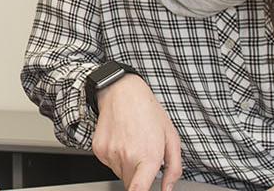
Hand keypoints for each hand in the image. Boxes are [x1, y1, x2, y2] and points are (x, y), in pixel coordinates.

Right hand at [90, 75, 182, 190]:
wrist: (121, 92)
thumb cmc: (148, 111)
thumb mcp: (171, 137)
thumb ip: (174, 168)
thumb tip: (168, 189)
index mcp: (148, 156)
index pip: (138, 190)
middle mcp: (127, 156)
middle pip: (131, 185)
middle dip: (139, 178)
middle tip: (144, 157)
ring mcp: (110, 153)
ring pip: (120, 174)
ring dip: (127, 166)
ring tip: (132, 144)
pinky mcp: (99, 150)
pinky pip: (109, 164)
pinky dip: (116, 158)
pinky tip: (121, 141)